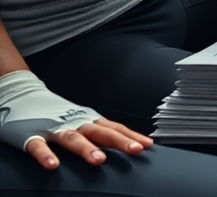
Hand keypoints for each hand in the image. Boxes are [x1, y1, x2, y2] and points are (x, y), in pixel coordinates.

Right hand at [0, 70, 151, 169]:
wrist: (23, 95)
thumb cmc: (57, 113)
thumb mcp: (81, 121)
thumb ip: (98, 133)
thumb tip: (124, 144)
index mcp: (88, 120)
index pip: (114, 128)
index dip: (131, 136)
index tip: (149, 145)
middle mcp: (75, 122)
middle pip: (100, 132)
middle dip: (119, 141)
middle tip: (136, 150)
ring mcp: (54, 128)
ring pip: (72, 138)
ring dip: (86, 149)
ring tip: (99, 161)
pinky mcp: (31, 134)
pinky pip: (38, 146)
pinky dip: (45, 155)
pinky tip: (53, 166)